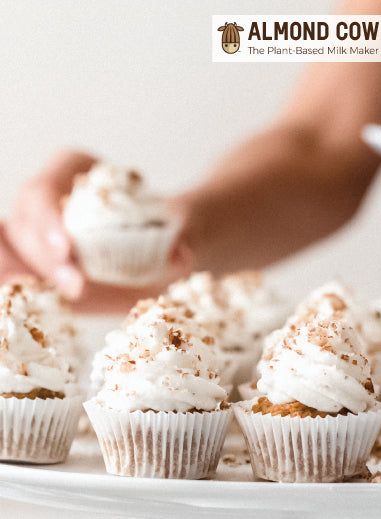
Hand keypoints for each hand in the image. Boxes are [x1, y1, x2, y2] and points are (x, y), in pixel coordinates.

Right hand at [5, 151, 192, 314]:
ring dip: (31, 275)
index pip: (46, 187)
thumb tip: (180, 255)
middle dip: (45, 257)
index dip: (48, 216)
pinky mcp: (35, 265)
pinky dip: (18, 287)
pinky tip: (35, 303)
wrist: (167, 255)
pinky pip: (13, 273)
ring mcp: (34, 233)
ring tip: (64, 300)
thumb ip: (183, 238)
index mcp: (74, 172)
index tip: (68, 247)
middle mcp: (46, 199)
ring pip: (14, 249)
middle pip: (26, 222)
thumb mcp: (183, 230)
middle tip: (77, 287)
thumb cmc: (171, 234)